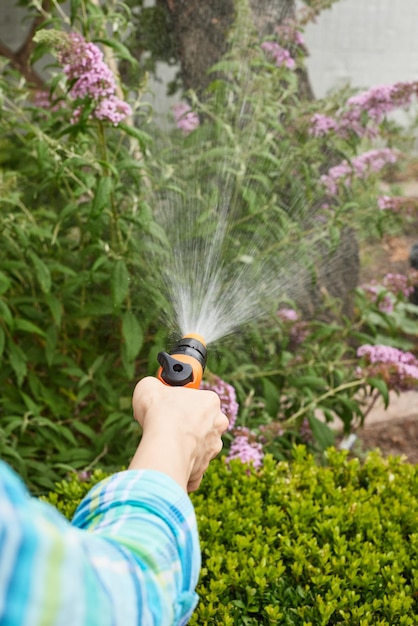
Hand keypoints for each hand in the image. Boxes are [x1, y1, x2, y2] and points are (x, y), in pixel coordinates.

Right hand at [128, 377, 228, 491]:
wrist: (164, 445)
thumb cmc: (160, 413)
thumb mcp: (149, 387)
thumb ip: (154, 385)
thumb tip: (151, 388)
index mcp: (210, 401)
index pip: (198, 399)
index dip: (180, 402)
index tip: (168, 405)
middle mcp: (217, 425)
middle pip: (202, 423)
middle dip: (186, 425)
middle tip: (165, 425)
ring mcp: (212, 448)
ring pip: (198, 446)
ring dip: (184, 446)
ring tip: (163, 444)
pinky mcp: (203, 469)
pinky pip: (190, 467)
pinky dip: (179, 466)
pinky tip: (166, 461)